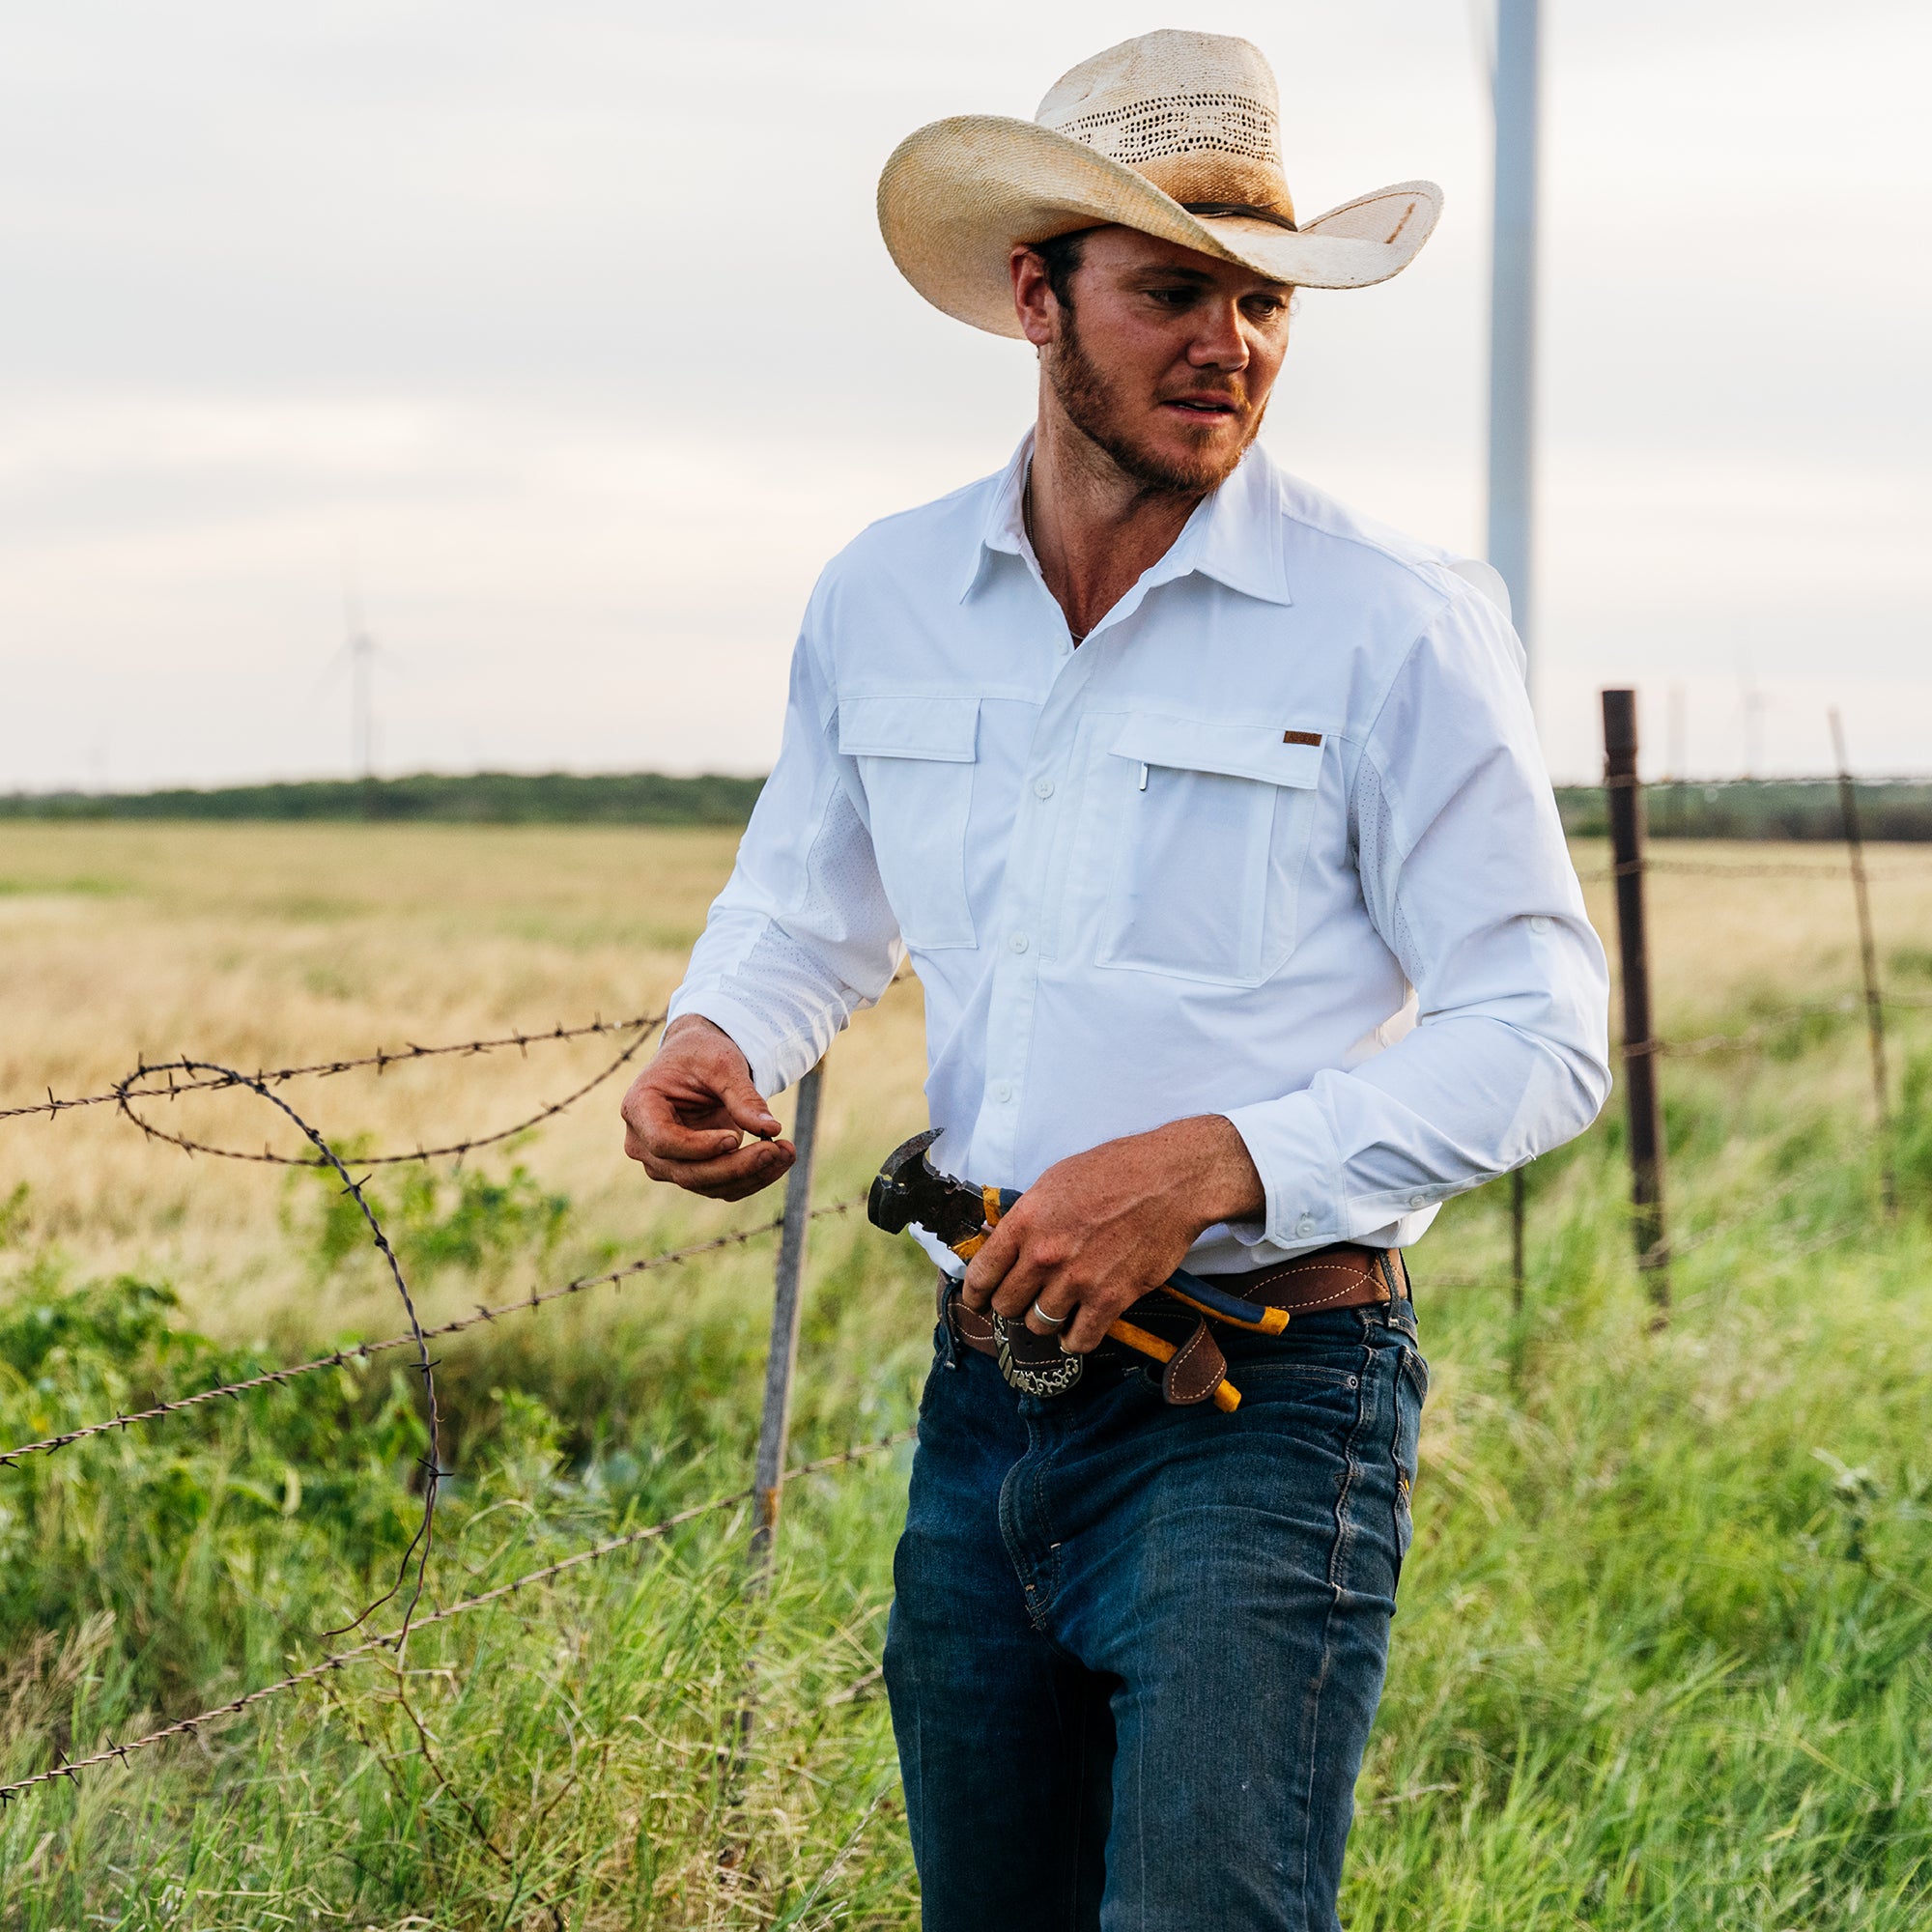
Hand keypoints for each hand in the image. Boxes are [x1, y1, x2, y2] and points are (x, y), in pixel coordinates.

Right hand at [620, 1015, 794, 1200]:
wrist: (697, 1061)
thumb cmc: (702, 1054)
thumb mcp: (722, 1063)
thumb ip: (743, 1095)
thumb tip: (770, 1128)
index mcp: (639, 1107)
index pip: (664, 1142)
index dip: (699, 1147)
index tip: (735, 1137)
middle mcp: (643, 1142)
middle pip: (688, 1172)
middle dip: (736, 1166)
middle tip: (776, 1149)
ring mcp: (665, 1162)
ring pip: (708, 1185)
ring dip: (751, 1174)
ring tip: (787, 1151)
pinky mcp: (689, 1171)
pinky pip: (721, 1186)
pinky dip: (753, 1176)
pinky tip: (780, 1159)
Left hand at [959, 1115, 1262, 1353]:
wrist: (1170, 1181)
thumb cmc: (1115, 1171)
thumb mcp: (1055, 1181)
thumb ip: (1027, 1217)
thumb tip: (1004, 1243)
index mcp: (1026, 1221)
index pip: (981, 1274)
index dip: (975, 1293)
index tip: (977, 1300)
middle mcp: (1045, 1254)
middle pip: (1006, 1305)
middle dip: (1010, 1305)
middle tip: (1022, 1300)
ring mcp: (1077, 1280)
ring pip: (1037, 1325)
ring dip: (1043, 1320)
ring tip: (1054, 1308)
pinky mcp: (1110, 1299)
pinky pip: (1078, 1339)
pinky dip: (1074, 1338)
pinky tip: (1075, 1328)